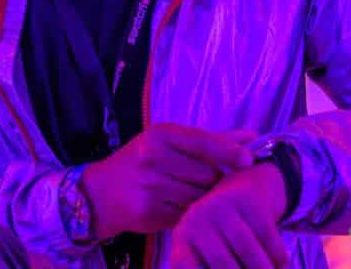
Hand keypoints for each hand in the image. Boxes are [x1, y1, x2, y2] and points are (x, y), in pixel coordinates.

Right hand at [81, 124, 256, 239]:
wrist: (100, 192)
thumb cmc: (140, 162)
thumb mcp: (167, 142)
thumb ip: (210, 139)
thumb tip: (251, 136)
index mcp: (159, 135)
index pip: (203, 141)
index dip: (229, 151)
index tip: (248, 159)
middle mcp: (153, 158)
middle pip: (207, 174)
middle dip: (211, 180)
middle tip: (199, 180)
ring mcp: (151, 187)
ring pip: (199, 197)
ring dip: (201, 199)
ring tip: (186, 192)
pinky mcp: (150, 212)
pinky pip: (186, 215)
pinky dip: (187, 213)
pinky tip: (174, 206)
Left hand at [165, 161, 289, 268]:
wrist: (247, 187)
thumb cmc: (227, 232)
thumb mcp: (212, 249)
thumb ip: (215, 265)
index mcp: (184, 237)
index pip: (184, 265)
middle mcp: (197, 219)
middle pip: (222, 264)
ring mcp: (222, 206)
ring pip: (249, 253)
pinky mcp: (248, 199)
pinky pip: (269, 239)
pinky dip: (279, 259)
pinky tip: (283, 267)